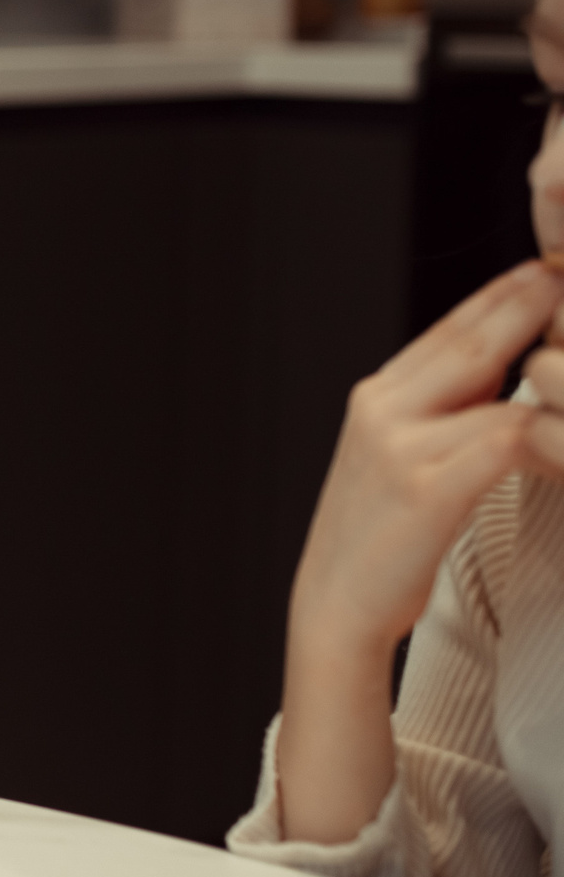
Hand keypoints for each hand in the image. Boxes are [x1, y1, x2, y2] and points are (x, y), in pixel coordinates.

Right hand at [289, 259, 563, 668]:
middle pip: (473, 339)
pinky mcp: (426, 483)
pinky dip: (551, 433)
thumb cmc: (382, 540)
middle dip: (531, 302)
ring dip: (556, 374)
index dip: (504, 294)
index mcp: (378, 395)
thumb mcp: (404, 459)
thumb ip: (446, 414)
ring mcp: (400, 442)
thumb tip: (509, 379)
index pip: (451, 328)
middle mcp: (382, 406)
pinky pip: (509, 439)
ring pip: (500, 385)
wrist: (335, 605)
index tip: (550, 271)